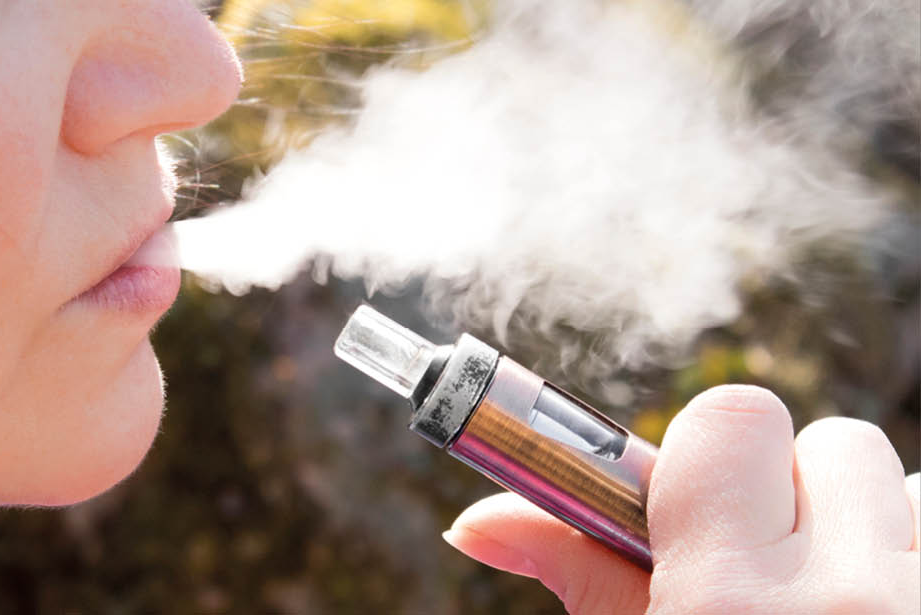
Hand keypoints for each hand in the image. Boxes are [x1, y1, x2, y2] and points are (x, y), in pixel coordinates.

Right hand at [443, 385, 920, 613]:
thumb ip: (581, 576)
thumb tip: (475, 519)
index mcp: (727, 608)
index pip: (731, 421)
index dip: (709, 455)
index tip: (698, 491)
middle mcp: (852, 601)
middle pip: (831, 443)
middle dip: (791, 495)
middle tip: (771, 572)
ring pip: (901, 488)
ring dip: (865, 531)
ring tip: (835, 605)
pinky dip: (914, 564)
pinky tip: (888, 612)